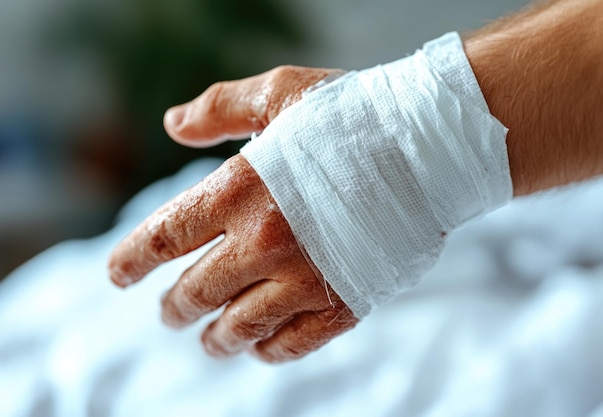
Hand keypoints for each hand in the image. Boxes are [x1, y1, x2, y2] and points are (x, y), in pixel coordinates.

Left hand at [108, 66, 357, 362]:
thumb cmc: (353, 116)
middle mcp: (264, 241)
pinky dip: (268, 351)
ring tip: (209, 342)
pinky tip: (259, 349)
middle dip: (174, 309)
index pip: (166, 237)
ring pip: (240, 327)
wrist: (428, 147)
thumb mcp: (279, 92)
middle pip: (196, 292)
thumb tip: (172, 126)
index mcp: (240, 189)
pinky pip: (293, 343)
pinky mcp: (344, 302)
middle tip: (169, 314)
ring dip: (216, 340)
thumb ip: (219, 109)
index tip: (117, 277)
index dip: (133, 261)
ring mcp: (304, 278)